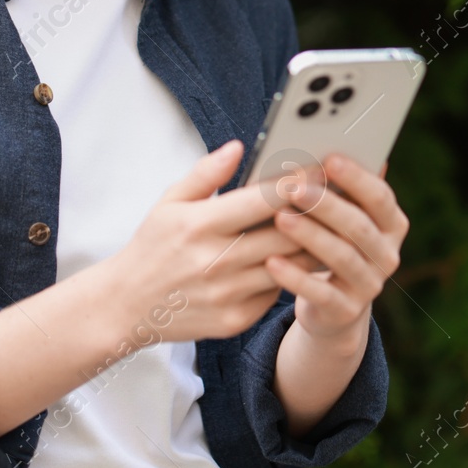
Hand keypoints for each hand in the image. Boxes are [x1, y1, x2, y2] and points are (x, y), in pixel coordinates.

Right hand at [95, 140, 325, 344]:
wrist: (126, 306)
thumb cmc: (153, 246)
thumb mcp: (169, 202)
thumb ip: (205, 173)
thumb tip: (238, 147)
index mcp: (199, 225)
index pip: (260, 200)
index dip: (294, 183)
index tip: (319, 169)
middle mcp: (214, 261)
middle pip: (284, 233)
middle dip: (317, 213)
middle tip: (341, 196)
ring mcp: (226, 294)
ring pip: (289, 266)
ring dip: (315, 246)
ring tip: (336, 226)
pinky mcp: (235, 320)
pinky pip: (276, 294)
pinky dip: (292, 276)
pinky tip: (306, 260)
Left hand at [263, 154, 408, 348]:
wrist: (330, 306)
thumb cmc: (328, 242)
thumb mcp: (338, 216)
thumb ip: (338, 186)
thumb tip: (329, 139)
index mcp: (391, 224)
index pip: (380, 197)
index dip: (357, 178)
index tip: (329, 158)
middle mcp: (387, 254)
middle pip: (359, 226)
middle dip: (326, 204)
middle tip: (294, 186)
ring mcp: (370, 285)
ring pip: (342, 258)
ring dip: (310, 236)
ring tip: (279, 219)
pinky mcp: (346, 311)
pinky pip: (321, 293)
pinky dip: (296, 277)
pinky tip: (272, 262)